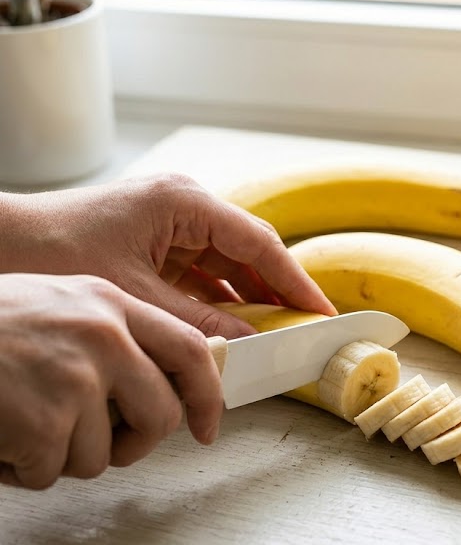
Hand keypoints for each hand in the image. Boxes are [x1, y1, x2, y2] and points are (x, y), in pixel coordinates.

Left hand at [0, 174, 335, 337]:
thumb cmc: (54, 253)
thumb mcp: (135, 295)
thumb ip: (197, 321)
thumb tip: (246, 346)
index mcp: (184, 202)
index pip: (258, 244)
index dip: (294, 282)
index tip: (319, 311)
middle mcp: (184, 204)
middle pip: (248, 251)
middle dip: (276, 291)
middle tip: (303, 327)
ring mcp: (170, 221)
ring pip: (227, 263)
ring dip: (247, 298)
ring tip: (273, 334)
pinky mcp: (156, 240)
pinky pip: (201, 272)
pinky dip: (217, 299)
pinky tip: (231, 327)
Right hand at [0, 274, 221, 489]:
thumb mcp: (62, 303)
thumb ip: (116, 334)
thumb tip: (161, 384)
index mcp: (111, 303)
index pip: (190, 351)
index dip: (206, 396)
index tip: (207, 424)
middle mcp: (103, 335)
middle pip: (160, 414)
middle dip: (135, 443)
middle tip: (103, 443)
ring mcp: (75, 376)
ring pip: (104, 453)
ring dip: (63, 455)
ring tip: (25, 422)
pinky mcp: (44, 419)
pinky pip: (52, 471)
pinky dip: (23, 468)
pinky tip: (0, 436)